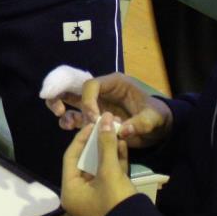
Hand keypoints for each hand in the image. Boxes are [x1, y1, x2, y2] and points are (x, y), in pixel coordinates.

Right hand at [46, 72, 172, 148]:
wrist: (159, 129)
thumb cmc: (157, 116)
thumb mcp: (154, 118)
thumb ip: (141, 123)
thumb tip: (122, 131)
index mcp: (114, 84)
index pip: (91, 85)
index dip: (87, 101)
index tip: (93, 119)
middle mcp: (101, 91)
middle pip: (73, 86)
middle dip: (60, 94)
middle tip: (57, 110)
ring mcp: (95, 104)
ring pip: (69, 100)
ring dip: (61, 108)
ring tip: (64, 121)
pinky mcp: (93, 117)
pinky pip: (75, 116)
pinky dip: (68, 121)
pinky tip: (68, 128)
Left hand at [59, 115, 135, 215]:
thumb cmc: (116, 201)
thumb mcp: (109, 171)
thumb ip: (106, 145)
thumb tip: (105, 119)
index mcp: (70, 191)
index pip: (70, 157)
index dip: (81, 138)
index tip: (92, 123)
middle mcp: (79, 195)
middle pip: (85, 162)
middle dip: (97, 144)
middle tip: (105, 126)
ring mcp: (96, 197)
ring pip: (99, 168)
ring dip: (108, 151)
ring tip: (116, 131)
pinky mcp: (111, 198)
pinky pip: (110, 176)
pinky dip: (115, 162)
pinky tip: (122, 145)